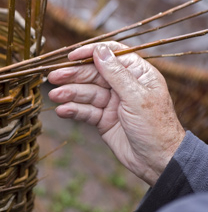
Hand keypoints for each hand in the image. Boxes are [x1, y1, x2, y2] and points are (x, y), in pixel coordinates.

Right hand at [47, 42, 184, 185]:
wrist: (158, 161)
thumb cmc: (156, 127)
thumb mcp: (136, 97)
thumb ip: (116, 74)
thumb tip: (100, 51)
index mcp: (137, 74)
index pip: (112, 56)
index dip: (91, 53)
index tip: (72, 56)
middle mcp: (123, 86)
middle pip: (94, 74)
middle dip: (73, 75)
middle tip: (53, 77)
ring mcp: (112, 103)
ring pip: (86, 93)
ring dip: (69, 94)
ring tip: (54, 96)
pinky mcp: (103, 119)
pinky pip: (85, 111)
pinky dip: (73, 110)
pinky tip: (62, 110)